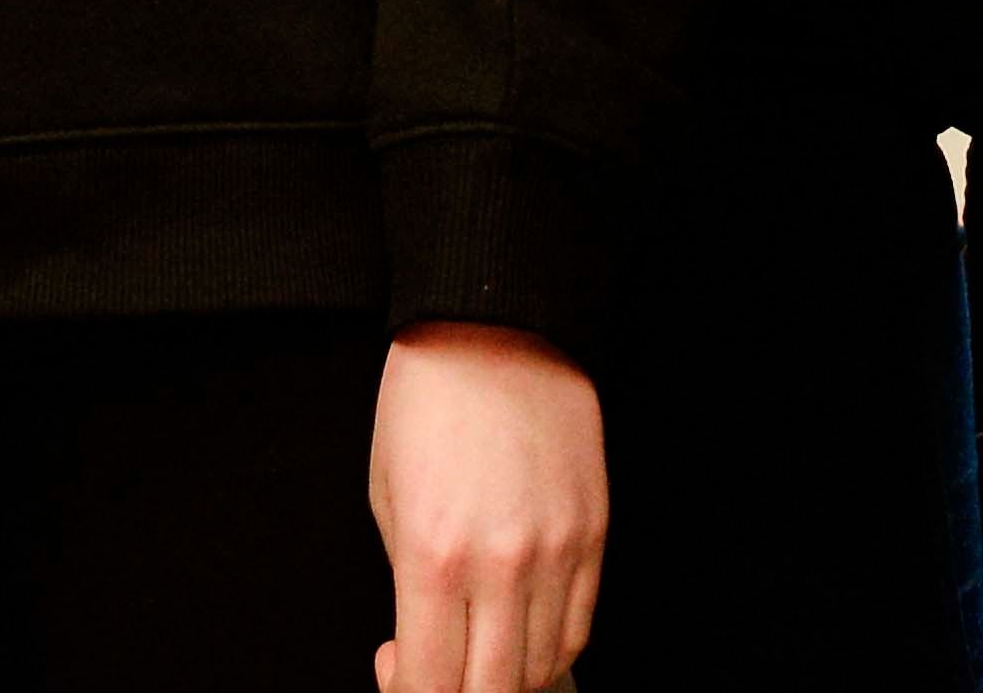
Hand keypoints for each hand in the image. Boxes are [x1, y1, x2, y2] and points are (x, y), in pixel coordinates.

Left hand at [367, 318, 601, 692]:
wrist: (491, 325)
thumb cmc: (426, 402)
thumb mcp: (387, 499)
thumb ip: (411, 587)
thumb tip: (428, 646)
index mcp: (433, 557)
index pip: (431, 685)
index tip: (397, 671)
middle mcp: (501, 563)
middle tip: (435, 668)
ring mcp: (557, 549)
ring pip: (541, 668)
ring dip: (505, 677)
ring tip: (478, 645)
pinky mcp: (594, 530)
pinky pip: (579, 626)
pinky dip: (550, 647)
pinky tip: (520, 627)